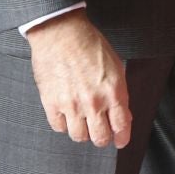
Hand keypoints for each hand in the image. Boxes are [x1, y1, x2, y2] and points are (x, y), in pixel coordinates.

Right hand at [27, 10, 131, 146]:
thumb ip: (119, 93)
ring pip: (79, 136)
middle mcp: (93, 102)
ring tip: (83, 123)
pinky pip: (59, 127)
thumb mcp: (115, 66)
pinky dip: (64, 124)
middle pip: (100, 138)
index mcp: (113, 92)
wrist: (61, 33)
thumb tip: (122, 115)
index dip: (122, 137)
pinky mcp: (52, 103)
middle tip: (101, 133)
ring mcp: (71, 105)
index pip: (121, 127)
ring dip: (83, 132)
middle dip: (103, 138)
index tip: (120, 140)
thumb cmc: (89, 44)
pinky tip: (67, 114)